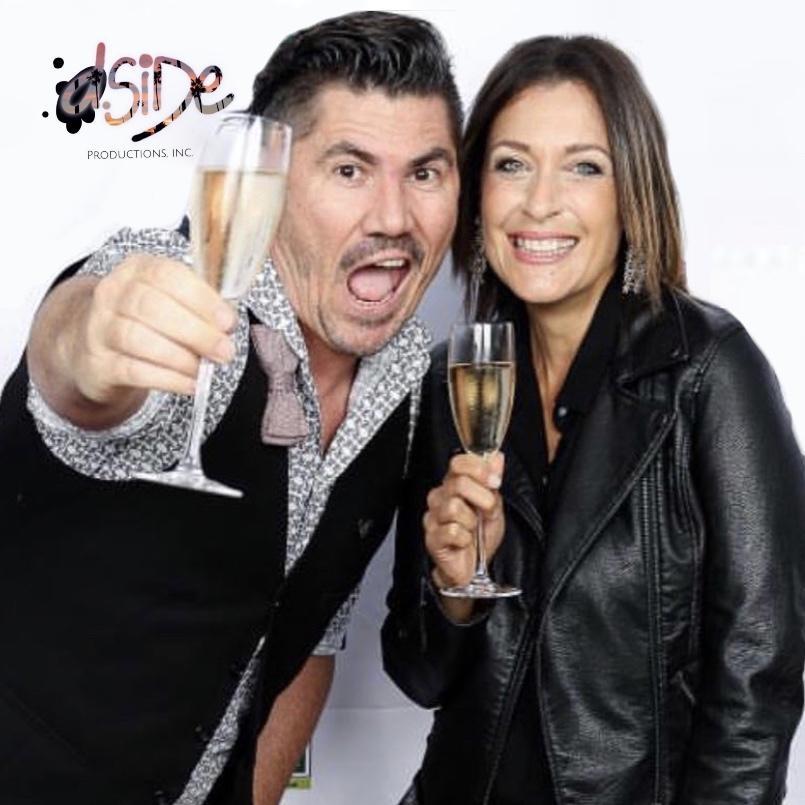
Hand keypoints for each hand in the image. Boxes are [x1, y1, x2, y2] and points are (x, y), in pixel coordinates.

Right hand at [70, 253, 237, 402]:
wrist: (98, 348)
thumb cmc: (146, 321)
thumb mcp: (170, 301)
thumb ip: (199, 308)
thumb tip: (227, 327)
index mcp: (137, 269)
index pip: (167, 275)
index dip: (201, 299)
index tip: (227, 322)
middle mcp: (113, 293)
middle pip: (151, 307)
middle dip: (196, 332)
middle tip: (223, 351)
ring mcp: (100, 328)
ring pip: (138, 339)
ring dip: (180, 358)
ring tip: (203, 369)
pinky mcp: (99, 363)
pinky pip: (133, 371)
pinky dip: (168, 379)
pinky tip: (189, 383)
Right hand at [424, 452, 505, 591]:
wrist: (473, 568)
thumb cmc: (480, 537)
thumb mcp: (494, 506)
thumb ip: (493, 481)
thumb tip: (497, 457)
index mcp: (453, 485)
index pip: (458, 463)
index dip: (478, 469)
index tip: (494, 482)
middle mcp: (440, 497)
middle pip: (458, 483)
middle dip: (482, 499)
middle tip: (487, 512)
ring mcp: (433, 517)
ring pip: (454, 507)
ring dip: (472, 522)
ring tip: (472, 530)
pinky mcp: (431, 537)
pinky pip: (451, 531)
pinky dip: (464, 538)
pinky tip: (464, 541)